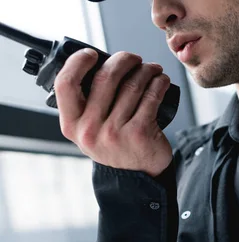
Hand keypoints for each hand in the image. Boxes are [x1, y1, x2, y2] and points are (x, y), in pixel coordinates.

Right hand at [55, 49, 172, 176]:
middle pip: (105, 77)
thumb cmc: (115, 147)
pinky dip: (159, 83)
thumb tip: (98, 65)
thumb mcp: (89, 131)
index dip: (78, 62)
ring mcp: (115, 132)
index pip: (65, 84)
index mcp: (72, 125)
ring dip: (146, 70)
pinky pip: (151, 97)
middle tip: (133, 58)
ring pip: (132, 85)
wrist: (137, 177)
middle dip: (123, 60)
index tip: (91, 53)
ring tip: (152, 69)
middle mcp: (90, 129)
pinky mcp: (140, 133)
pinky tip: (161, 81)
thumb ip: (86, 104)